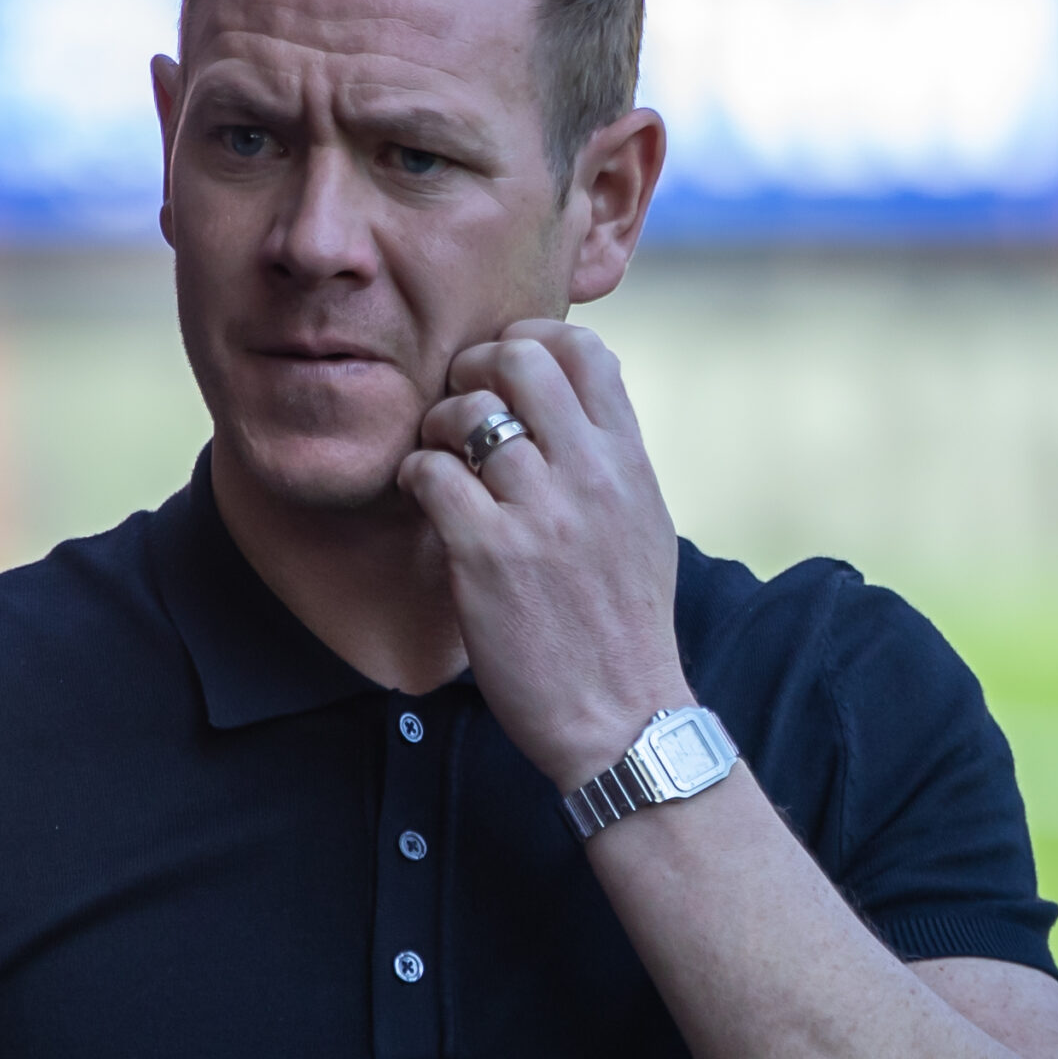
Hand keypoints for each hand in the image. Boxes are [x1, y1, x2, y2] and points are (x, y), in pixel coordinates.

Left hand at [396, 320, 691, 789]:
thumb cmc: (624, 627)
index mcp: (630, 463)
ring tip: (437, 461)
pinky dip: (415, 477)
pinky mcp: (488, 555)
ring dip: (435, 428)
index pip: (586, 350)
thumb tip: (566, 402)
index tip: (504, 371)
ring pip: (467, 413)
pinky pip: (431, 473)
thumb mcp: (642, 524)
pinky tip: (424, 500)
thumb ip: (609, 458)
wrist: (623, 718)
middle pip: (520, 360)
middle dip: (473, 370)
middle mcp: (590, 476)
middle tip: (457, 408)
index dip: (531, 340)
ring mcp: (539, 513)